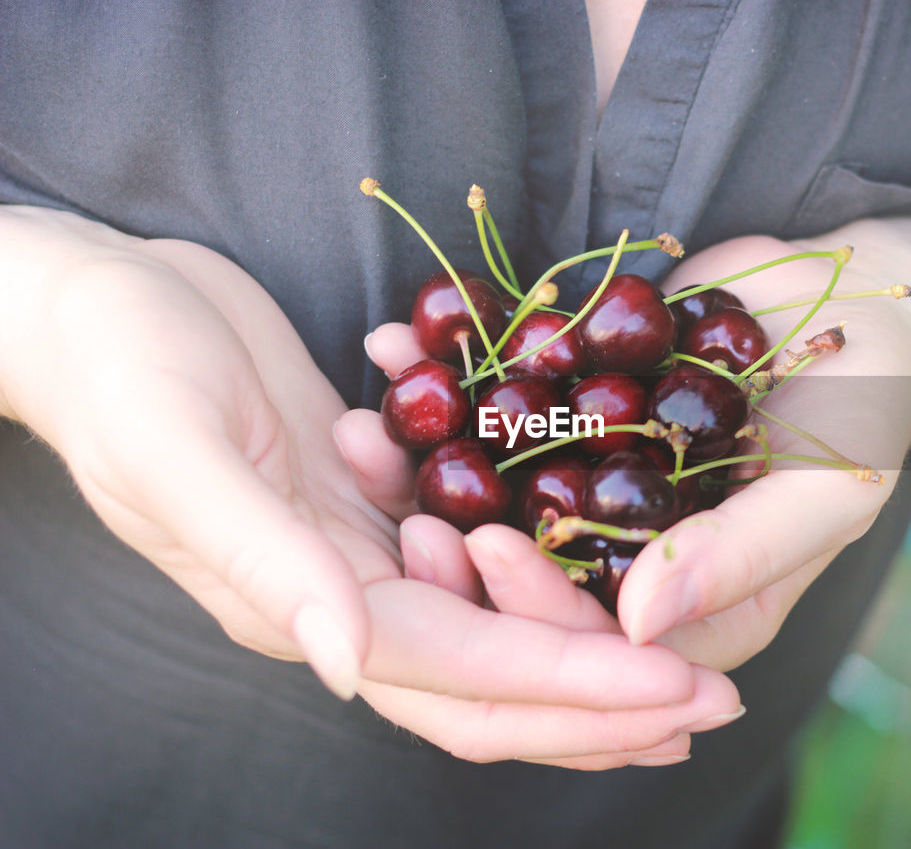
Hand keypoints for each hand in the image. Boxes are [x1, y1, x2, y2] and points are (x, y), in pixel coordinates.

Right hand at [2, 206, 738, 768]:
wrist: (95, 306)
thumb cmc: (119, 368)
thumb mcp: (179, 450)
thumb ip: (267, 557)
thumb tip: (344, 665)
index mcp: (306, 606)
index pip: (466, 675)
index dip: (577, 689)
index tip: (681, 691)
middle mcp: (342, 599)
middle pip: (494, 687)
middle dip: (605, 703)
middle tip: (715, 701)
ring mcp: (360, 555)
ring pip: (495, 636)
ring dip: (586, 655)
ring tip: (678, 664)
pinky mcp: (373, 502)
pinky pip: (473, 565)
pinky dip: (541, 581)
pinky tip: (602, 572)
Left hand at [352, 229, 910, 672]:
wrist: (858, 319)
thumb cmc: (862, 418)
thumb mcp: (822, 495)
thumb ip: (738, 558)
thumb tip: (636, 624)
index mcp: (684, 614)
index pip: (591, 637)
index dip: (533, 604)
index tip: (483, 545)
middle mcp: (622, 565)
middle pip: (518, 576)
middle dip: (441, 540)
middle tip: (384, 492)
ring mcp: (590, 491)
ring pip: (489, 492)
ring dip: (417, 461)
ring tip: (360, 424)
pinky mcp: (571, 423)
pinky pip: (498, 410)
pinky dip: (445, 377)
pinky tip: (392, 340)